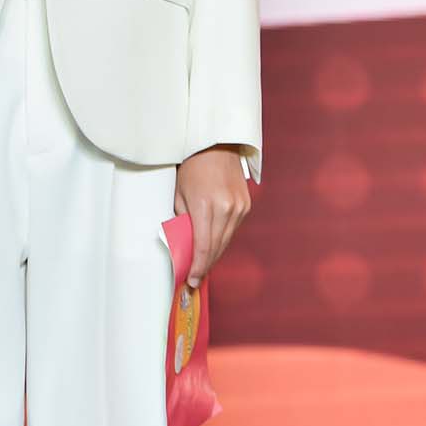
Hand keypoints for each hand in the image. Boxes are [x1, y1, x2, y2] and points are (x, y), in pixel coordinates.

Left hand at [173, 144, 251, 287]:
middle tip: (195, 277)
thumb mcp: (179, 194)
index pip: (203, 247)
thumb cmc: (192, 167)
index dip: (198, 267)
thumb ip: (182, 221)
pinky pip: (233, 229)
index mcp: (205, 205)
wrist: (216, 145)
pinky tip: (214, 244)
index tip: (191, 280)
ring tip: (202, 264)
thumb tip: (184, 246)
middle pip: (216, 248)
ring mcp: (239, 207)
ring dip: (214, 254)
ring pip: (226, 241)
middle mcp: (226, 208)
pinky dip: (223, 238)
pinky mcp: (246, 205)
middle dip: (205, 265)